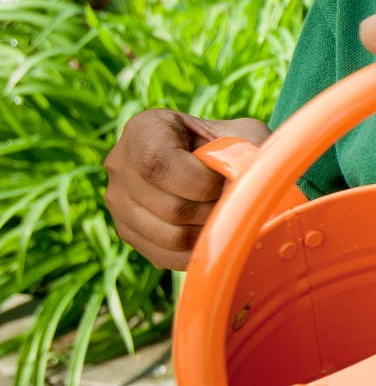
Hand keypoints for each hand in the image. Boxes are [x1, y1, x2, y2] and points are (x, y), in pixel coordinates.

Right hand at [106, 110, 271, 269]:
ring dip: (209, 232)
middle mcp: (120, 164)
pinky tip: (214, 233)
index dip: (201, 182)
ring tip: (225, 214)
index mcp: (143, 129)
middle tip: (235, 202)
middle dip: (214, 210)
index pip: (158, 165)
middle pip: (170, 208)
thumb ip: (247, 153)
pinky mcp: (127, 232)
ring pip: (170, 237)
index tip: (225, 180)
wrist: (213, 161)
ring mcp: (118, 202)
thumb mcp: (244, 135)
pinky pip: (165, 256)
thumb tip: (247, 184)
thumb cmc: (231, 145)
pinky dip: (198, 252)